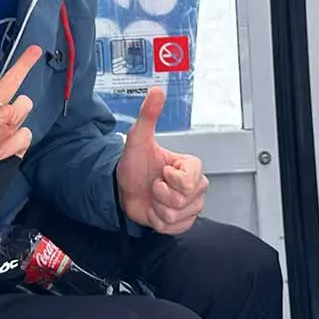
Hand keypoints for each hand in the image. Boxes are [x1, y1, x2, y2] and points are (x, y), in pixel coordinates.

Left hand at [0, 31, 38, 180]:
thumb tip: (7, 113)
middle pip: (7, 83)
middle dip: (22, 65)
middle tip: (36, 49)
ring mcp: (3, 128)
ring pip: (22, 106)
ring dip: (16, 115)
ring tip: (2, 131)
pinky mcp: (15, 144)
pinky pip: (24, 132)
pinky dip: (15, 141)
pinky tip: (0, 155)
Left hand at [115, 88, 207, 233]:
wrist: (123, 190)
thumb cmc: (133, 166)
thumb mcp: (138, 139)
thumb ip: (149, 115)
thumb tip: (156, 91)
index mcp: (191, 167)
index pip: (190, 181)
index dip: (171, 180)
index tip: (161, 172)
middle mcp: (195, 187)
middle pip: (184, 201)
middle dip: (161, 195)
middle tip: (154, 184)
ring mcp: (191, 206)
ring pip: (176, 215)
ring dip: (157, 208)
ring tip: (153, 196)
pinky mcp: (183, 223)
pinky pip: (173, 228)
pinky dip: (157, 221)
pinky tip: (154, 209)